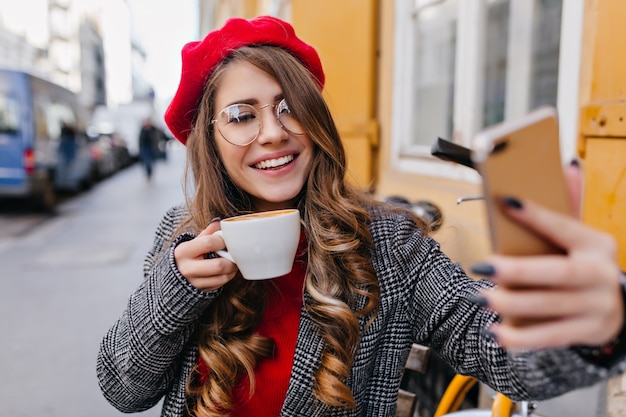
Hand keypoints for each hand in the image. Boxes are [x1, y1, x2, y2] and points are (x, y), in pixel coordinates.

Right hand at [174, 220, 237, 290]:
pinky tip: (225, 270)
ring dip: (232, 269)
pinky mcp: (201, 292)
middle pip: (219, 265)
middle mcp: (187, 269)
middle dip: (231, 259)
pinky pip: (221, 284)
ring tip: (231, 262)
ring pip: (223, 277)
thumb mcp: (191, 243)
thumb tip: (220, 222)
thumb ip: (207, 233)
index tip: (226, 240)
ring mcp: (194, 283)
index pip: (209, 243)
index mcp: (183, 252)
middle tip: (233, 254)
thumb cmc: (186, 257)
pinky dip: (227, 276)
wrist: (170, 278)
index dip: (222, 240)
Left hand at [477, 163, 623, 349]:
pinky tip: (496, 333)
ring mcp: (597, 307)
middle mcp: (601, 275)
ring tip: (481, 298)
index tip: (506, 201)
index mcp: (596, 245)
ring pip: (552, 307)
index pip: (565, 226)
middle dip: (519, 271)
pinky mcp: (586, 332)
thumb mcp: (579, 238)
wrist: (616, 308)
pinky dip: (522, 337)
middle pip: (558, 274)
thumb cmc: (582, 265)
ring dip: (513, 304)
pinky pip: (551, 337)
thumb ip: (566, 209)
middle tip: (483, 267)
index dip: (537, 215)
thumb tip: (566, 167)